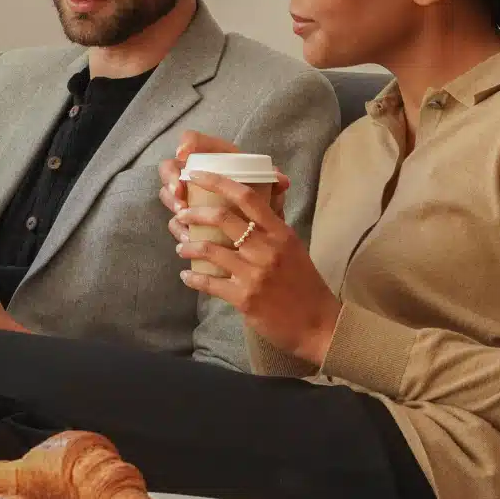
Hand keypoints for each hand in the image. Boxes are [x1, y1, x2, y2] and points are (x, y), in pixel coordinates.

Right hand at [158, 131, 289, 239]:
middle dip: (171, 178)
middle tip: (178, 192)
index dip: (187, 143)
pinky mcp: (188, 217)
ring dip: (172, 203)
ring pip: (169, 193)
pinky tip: (186, 235)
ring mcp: (189, 195)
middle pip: (172, 166)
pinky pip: (175, 220)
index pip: (196, 141)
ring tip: (182, 214)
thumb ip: (276, 184)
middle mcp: (199, 173)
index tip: (184, 155)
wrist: (262, 230)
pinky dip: (178, 227)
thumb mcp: (271, 193)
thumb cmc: (264, 203)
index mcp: (218, 159)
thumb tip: (281, 181)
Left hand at [173, 171, 339, 365]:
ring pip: (210, 250)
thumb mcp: (293, 248)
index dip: (218, 182)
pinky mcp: (245, 298)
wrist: (319, 324)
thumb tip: (254, 204)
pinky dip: (193, 278)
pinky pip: (209, 284)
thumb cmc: (305, 284)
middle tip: (181, 216)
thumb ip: (272, 227)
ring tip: (181, 248)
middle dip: (194, 213)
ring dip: (189, 247)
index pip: (247, 196)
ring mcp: (255, 273)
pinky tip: (186, 276)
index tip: (197, 174)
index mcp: (280, 232)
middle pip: (222, 218)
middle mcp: (267, 248)